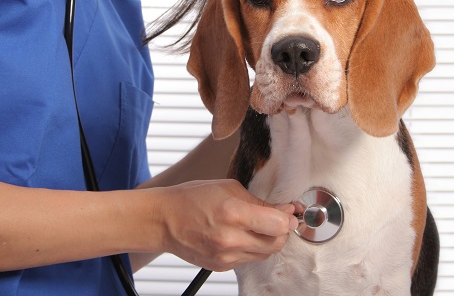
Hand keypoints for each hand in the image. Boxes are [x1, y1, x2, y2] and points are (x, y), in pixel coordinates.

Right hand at [156, 179, 296, 271]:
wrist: (163, 220)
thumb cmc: (191, 198)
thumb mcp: (227, 188)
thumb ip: (258, 201)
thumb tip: (283, 210)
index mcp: (233, 213)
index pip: (278, 225)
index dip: (288, 218)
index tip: (290, 212)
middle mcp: (230, 238)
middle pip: (276, 243)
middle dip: (281, 230)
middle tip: (277, 219)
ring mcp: (225, 256)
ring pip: (265, 254)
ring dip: (268, 240)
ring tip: (256, 226)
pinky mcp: (221, 266)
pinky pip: (248, 260)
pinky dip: (251, 248)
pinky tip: (240, 235)